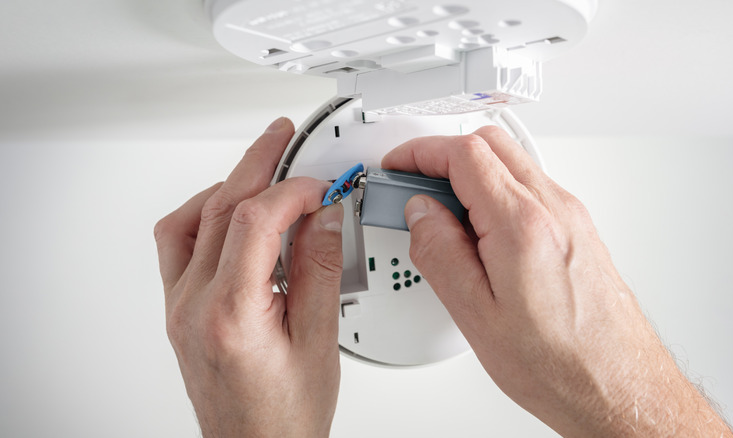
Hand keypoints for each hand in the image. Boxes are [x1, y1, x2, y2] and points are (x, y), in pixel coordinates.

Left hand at [154, 118, 343, 437]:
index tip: (322, 185)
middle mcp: (193, 305)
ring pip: (189, 221)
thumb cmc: (285, 416)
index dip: (292, 189)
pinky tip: (231, 214)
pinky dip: (204, 216)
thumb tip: (325, 216)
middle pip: (219, 208)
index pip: (254, 219)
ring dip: (226, 187)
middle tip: (283, 139)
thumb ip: (322, 271)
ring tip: (261, 171)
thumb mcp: (320, 341)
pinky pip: (178, 245)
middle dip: (256, 165)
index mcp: (231, 313)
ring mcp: (179, 307)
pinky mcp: (178, 311)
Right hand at [382, 126, 732, 436]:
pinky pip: (531, 190)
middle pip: (491, 145)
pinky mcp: (579, 232)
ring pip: (512, 164)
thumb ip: (439, 253)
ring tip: (441, 217)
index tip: (398, 167)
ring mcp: (572, 218)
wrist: (618, 389)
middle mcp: (555, 210)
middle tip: (413, 186)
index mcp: (523, 225)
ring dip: (471, 174)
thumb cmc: (560, 364)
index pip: (464, 154)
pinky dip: (496, 194)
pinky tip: (479, 234)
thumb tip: (420, 213)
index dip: (421, 152)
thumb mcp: (476, 315)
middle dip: (443, 155)